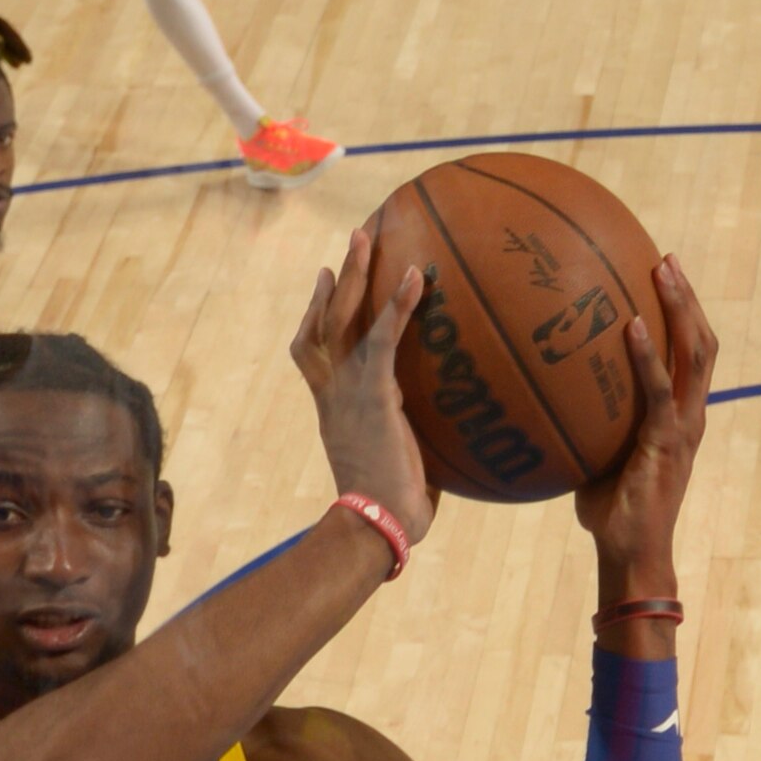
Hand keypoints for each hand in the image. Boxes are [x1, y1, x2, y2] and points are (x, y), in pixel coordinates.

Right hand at [290, 220, 437, 552]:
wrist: (374, 525)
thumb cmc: (389, 513)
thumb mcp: (395, 466)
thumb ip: (409, 441)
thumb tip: (447, 443)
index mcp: (332, 409)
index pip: (314, 353)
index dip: (315, 315)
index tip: (324, 283)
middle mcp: (333, 393)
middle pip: (323, 322)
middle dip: (335, 279)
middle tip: (351, 241)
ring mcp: (348, 391)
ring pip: (342, 319)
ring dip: (355, 275)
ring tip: (367, 235)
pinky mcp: (373, 394)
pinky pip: (383, 339)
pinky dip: (398, 305)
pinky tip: (416, 276)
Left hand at [575, 255, 717, 593]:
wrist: (631, 554)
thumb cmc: (610, 512)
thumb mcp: (597, 457)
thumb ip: (587, 424)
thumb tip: (543, 397)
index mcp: (680, 416)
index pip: (691, 354)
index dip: (684, 314)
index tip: (663, 276)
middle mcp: (690, 415)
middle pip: (701, 341)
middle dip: (687, 297)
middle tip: (666, 258)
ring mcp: (683, 427)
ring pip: (693, 353)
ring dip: (679, 308)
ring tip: (662, 272)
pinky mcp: (667, 442)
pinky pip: (659, 390)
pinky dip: (647, 356)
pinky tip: (630, 326)